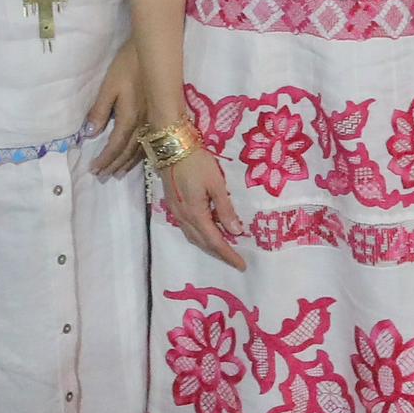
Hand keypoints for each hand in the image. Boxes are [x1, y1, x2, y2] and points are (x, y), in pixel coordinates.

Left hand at [85, 49, 146, 176]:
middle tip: (102, 176)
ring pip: (141, 150)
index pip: (115, 146)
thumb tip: (90, 134)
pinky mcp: (159, 116)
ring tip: (118, 173)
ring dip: (128, 164)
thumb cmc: (127, 66)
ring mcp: (153, 122)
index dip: (104, 159)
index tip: (94, 169)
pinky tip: (139, 158)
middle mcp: (143, 125)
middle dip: (114, 165)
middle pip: (128, 152)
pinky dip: (142, 155)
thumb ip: (100, 110)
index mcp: (129, 118)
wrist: (153, 53)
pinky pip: (151, 143)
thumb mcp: (109, 86)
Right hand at [158, 144, 248, 268]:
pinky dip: (200, 235)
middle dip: (219, 254)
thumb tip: (236, 232)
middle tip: (235, 260)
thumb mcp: (216, 183)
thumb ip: (225, 208)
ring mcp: (176, 212)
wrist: (171, 146)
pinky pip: (187, 228)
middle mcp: (183, 218)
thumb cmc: (197, 162)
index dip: (228, 255)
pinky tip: (208, 232)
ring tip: (224, 249)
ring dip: (208, 246)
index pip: (215, 241)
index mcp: (196, 214)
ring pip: (193, 237)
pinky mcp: (173, 205)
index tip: (242, 265)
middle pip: (202, 243)